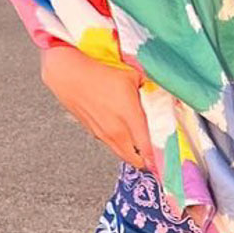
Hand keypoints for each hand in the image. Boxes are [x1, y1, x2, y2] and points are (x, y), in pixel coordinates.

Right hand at [40, 42, 152, 169]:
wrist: (68, 73)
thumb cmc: (99, 71)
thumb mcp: (132, 74)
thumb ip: (148, 86)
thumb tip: (160, 89)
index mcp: (130, 116)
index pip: (148, 147)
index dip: (158, 158)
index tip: (165, 161)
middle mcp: (117, 130)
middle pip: (135, 158)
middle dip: (146, 160)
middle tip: (155, 159)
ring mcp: (103, 133)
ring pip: (122, 153)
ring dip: (132, 154)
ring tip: (141, 151)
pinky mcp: (92, 132)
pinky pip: (110, 144)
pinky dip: (119, 144)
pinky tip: (123, 135)